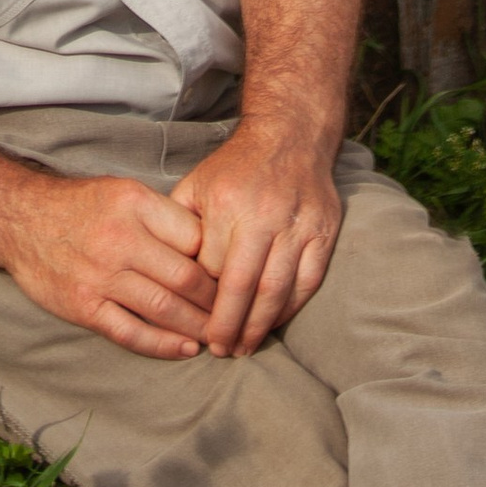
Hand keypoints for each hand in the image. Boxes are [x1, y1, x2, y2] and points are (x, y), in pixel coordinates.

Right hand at [0, 168, 218, 358]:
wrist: (20, 219)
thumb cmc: (81, 205)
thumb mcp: (124, 192)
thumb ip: (163, 217)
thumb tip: (211, 250)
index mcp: (134, 204)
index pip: (195, 238)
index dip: (221, 261)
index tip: (235, 277)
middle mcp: (119, 238)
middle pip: (186, 278)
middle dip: (216, 301)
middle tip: (233, 313)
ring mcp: (100, 275)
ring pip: (164, 309)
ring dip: (197, 327)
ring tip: (217, 335)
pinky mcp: (84, 306)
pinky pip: (131, 332)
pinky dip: (163, 345)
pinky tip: (185, 349)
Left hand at [169, 118, 345, 354]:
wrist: (290, 136)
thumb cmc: (235, 168)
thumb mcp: (196, 185)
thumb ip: (178, 226)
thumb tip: (162, 270)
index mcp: (227, 203)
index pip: (210, 267)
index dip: (200, 300)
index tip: (192, 323)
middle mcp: (264, 215)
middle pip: (243, 285)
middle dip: (229, 325)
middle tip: (219, 351)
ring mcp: (297, 225)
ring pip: (277, 290)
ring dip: (260, 326)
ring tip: (244, 347)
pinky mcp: (323, 232)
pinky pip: (307, 282)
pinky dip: (291, 308)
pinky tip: (274, 323)